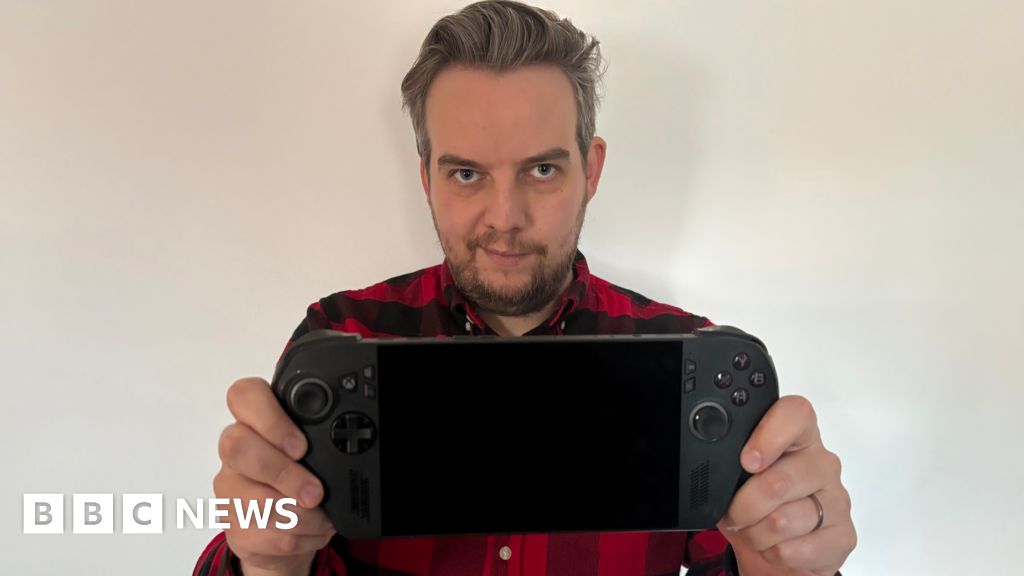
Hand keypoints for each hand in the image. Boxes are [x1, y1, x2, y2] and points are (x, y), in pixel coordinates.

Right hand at [214, 377, 335, 575]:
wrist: (287, 527)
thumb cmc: (304, 477)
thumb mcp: (316, 451)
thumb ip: (320, 438)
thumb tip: (348, 438)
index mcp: (255, 420)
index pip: (244, 396)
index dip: (270, 419)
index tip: (301, 446)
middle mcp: (235, 449)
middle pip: (238, 447)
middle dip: (283, 473)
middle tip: (315, 492)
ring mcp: (229, 488)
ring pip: (253, 500)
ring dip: (300, 515)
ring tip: (323, 516)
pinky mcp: (233, 526)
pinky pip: (261, 534)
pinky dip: (296, 537)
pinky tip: (311, 531)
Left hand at [717, 395, 855, 574]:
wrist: (780, 552)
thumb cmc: (756, 504)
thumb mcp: (735, 477)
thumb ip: (728, 461)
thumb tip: (710, 468)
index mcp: (798, 436)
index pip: (796, 414)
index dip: (769, 435)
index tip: (747, 461)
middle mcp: (821, 463)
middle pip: (778, 480)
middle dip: (743, 505)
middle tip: (734, 513)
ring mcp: (836, 499)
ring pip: (782, 520)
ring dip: (754, 533)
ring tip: (753, 529)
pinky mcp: (843, 536)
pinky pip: (794, 549)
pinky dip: (772, 552)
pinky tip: (775, 544)